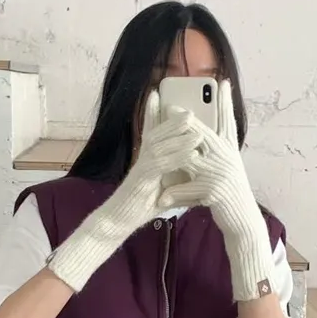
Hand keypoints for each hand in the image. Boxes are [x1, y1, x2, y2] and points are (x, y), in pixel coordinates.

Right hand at [47, 91, 204, 290]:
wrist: (118, 222)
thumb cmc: (140, 207)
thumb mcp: (164, 192)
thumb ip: (178, 184)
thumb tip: (198, 182)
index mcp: (147, 160)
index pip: (151, 131)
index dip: (154, 113)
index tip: (159, 95)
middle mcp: (142, 159)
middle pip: (157, 132)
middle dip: (172, 118)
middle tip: (190, 107)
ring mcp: (141, 168)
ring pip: (159, 144)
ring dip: (177, 132)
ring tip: (194, 122)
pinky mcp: (142, 180)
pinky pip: (161, 164)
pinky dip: (177, 156)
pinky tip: (191, 151)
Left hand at [159, 81, 275, 300]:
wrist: (242, 220)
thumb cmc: (229, 194)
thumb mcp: (225, 169)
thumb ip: (214, 152)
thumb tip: (199, 135)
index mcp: (230, 151)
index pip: (228, 121)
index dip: (225, 102)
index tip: (222, 82)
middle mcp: (228, 158)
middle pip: (205, 133)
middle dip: (187, 119)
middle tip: (173, 105)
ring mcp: (222, 173)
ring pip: (192, 157)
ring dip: (172, 154)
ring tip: (155, 145)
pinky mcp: (215, 191)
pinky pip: (188, 188)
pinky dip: (174, 194)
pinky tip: (162, 198)